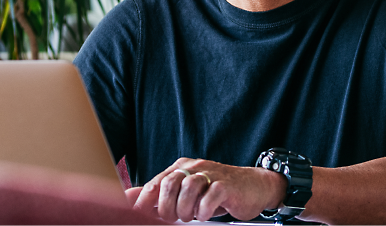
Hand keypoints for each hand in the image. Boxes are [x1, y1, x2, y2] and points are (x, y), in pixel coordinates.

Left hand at [129, 157, 287, 221]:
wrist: (254, 186)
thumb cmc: (219, 190)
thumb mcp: (187, 191)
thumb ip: (159, 193)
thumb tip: (130, 197)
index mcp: (180, 169)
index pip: (155, 183)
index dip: (145, 203)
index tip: (140, 217)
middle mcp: (193, 168)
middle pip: (169, 185)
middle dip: (167, 208)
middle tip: (175, 217)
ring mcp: (211, 174)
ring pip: (188, 189)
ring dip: (186, 209)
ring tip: (192, 216)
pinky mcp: (226, 185)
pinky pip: (210, 196)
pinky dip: (204, 210)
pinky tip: (205, 214)